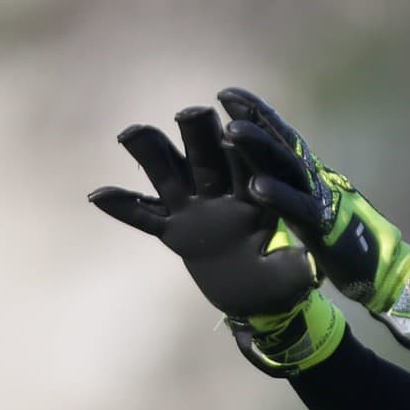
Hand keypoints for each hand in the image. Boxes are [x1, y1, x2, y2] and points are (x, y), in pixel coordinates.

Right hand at [89, 105, 316, 318]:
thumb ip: (295, 270)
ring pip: (169, 176)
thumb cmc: (278, 284)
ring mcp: (194, 210)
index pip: (249, 170)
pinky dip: (123, 208)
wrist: (254, 296)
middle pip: (207, 159)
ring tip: (130, 134)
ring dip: (152, 154)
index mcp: (253, 202)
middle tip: (191, 112)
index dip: (245, 151)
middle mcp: (220, 196)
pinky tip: (97, 195)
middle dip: (198, 136)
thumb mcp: (289, 279)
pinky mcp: (173, 231)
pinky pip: (144, 217)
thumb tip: (313, 270)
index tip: (237, 129)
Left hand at [218, 87, 409, 356]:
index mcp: (311, 176)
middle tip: (225, 97)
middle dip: (255, 119)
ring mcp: (322, 200)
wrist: (383, 270)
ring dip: (259, 148)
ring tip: (230, 132)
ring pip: (288, 168)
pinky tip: (256, 186)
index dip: (257, 114)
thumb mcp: (313, 206)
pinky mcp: (326, 227)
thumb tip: (266, 167)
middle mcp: (316, 179)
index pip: (282, 138)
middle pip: (282, 143)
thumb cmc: (345, 240)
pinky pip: (299, 209)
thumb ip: (295, 186)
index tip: (227, 94)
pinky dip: (278, 197)